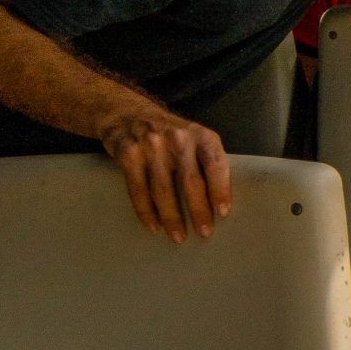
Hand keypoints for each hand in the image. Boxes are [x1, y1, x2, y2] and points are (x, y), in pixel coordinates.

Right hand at [97, 106, 231, 242]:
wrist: (127, 113)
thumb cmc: (170, 134)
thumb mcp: (194, 138)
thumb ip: (207, 162)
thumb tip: (221, 203)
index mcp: (201, 136)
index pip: (216, 164)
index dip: (221, 190)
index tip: (223, 212)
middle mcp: (178, 138)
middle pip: (191, 181)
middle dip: (199, 211)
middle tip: (205, 233)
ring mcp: (151, 145)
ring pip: (163, 189)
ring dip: (172, 217)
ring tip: (179, 237)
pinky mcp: (129, 154)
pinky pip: (138, 189)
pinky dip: (146, 211)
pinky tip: (153, 226)